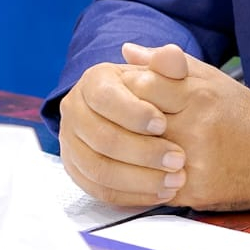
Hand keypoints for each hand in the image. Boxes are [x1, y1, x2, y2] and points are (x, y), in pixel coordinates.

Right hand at [58, 44, 190, 208]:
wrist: (134, 114)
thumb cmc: (150, 90)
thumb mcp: (161, 73)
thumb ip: (169, 63)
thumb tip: (171, 53)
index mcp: (92, 81)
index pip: (106, 98)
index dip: (134, 113)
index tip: (164, 124)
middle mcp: (74, 110)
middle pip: (102, 138)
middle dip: (143, 152)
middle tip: (178, 160)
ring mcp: (70, 143)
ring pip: (100, 169)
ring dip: (140, 179)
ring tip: (174, 181)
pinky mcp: (76, 171)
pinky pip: (99, 190)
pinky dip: (131, 195)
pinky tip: (160, 192)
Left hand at [119, 43, 249, 211]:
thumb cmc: (243, 114)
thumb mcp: (211, 78)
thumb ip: (168, 64)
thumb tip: (127, 50)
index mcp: (199, 94)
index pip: (144, 84)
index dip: (127, 87)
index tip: (122, 89)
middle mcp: (196, 127)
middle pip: (137, 120)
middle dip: (120, 118)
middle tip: (113, 118)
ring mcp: (194, 161)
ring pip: (138, 156)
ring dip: (124, 152)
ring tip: (120, 144)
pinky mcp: (194, 191)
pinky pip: (150, 187)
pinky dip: (135, 180)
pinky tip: (130, 171)